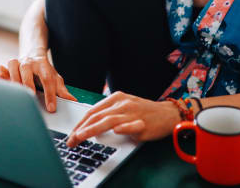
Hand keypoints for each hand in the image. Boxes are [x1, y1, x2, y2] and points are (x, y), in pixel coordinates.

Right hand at [0, 50, 76, 112]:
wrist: (33, 56)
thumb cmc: (44, 71)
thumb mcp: (55, 78)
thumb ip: (62, 90)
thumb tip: (73, 101)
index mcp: (43, 65)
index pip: (47, 79)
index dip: (50, 95)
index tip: (51, 108)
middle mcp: (29, 62)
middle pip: (27, 71)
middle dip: (28, 85)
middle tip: (31, 98)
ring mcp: (17, 63)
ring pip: (13, 67)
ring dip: (14, 81)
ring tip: (17, 96)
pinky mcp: (6, 67)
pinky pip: (1, 69)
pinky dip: (0, 76)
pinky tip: (3, 86)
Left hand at [65, 91, 180, 147]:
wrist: (167, 114)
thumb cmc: (143, 112)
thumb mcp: (124, 107)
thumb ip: (108, 113)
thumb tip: (88, 124)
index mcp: (116, 98)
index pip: (93, 111)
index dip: (80, 123)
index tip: (71, 133)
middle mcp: (123, 104)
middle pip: (98, 116)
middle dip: (81, 129)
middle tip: (71, 140)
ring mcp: (133, 113)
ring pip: (110, 120)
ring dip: (93, 129)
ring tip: (81, 136)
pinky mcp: (143, 124)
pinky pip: (132, 125)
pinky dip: (123, 127)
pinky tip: (115, 131)